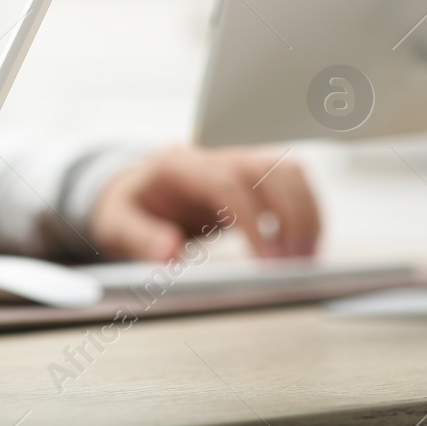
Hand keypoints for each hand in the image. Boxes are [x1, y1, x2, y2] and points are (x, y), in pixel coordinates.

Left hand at [88, 145, 319, 261]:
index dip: (253, 222)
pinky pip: (295, 185)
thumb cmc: (128, 208)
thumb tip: (168, 253)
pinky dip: (309, 214)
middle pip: (269, 171)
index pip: (226, 184)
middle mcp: (214, 158)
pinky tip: (304, 249)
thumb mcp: (117, 225)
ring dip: (307, 214)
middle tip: (293, 266)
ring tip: (305, 261)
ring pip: (290, 172)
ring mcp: (238, 164)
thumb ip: (139, 238)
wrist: (136, 191)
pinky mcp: (256, 179)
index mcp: (178, 166)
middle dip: (291, 218)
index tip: (267, 262)